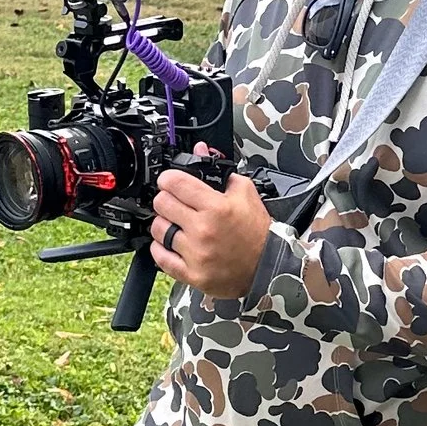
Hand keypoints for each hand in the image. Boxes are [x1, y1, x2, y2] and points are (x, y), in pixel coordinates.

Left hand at [150, 163, 269, 302]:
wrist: (268, 266)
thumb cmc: (257, 232)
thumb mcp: (246, 193)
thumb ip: (221, 171)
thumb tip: (201, 151)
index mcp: (216, 208)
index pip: (175, 183)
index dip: (169, 178)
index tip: (170, 181)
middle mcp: (203, 230)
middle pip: (162, 204)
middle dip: (166, 199)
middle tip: (175, 202)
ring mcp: (196, 254)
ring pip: (158, 229)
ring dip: (164, 223)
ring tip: (177, 224)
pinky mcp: (192, 274)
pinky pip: (160, 257)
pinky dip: (161, 248)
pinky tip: (172, 243)